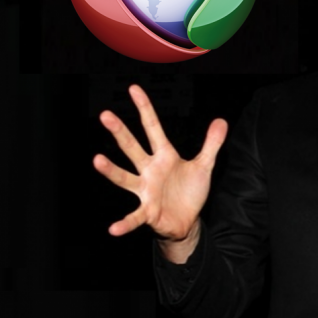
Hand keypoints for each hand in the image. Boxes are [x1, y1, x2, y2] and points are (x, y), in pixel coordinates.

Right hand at [93, 84, 227, 240]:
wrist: (187, 221)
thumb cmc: (189, 191)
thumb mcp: (204, 166)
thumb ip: (211, 144)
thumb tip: (221, 120)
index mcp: (164, 156)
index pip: (152, 127)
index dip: (144, 108)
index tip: (133, 89)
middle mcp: (150, 170)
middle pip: (132, 147)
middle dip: (120, 131)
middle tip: (105, 115)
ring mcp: (146, 190)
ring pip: (125, 177)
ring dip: (111, 170)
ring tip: (97, 160)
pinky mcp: (148, 211)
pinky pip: (134, 217)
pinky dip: (125, 223)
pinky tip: (114, 228)